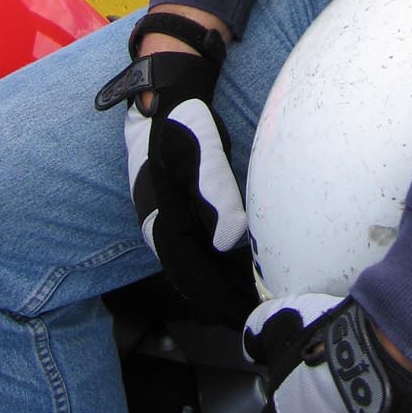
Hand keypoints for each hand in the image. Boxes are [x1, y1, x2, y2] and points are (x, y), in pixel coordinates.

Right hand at [121, 51, 250, 313]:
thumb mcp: (197, 149)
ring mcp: (165, 215)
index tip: (243, 319)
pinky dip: (213, 264)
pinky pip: (194, 246)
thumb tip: (227, 241)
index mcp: (162, 217)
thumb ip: (212, 192)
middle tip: (250, 320)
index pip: (190, 273)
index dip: (216, 299)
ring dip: (216, 285)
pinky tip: (233, 266)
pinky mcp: (175, 205)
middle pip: (190, 276)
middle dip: (218, 301)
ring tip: (245, 302)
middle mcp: (160, 224)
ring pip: (191, 263)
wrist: (164, 92)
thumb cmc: (182, 120)